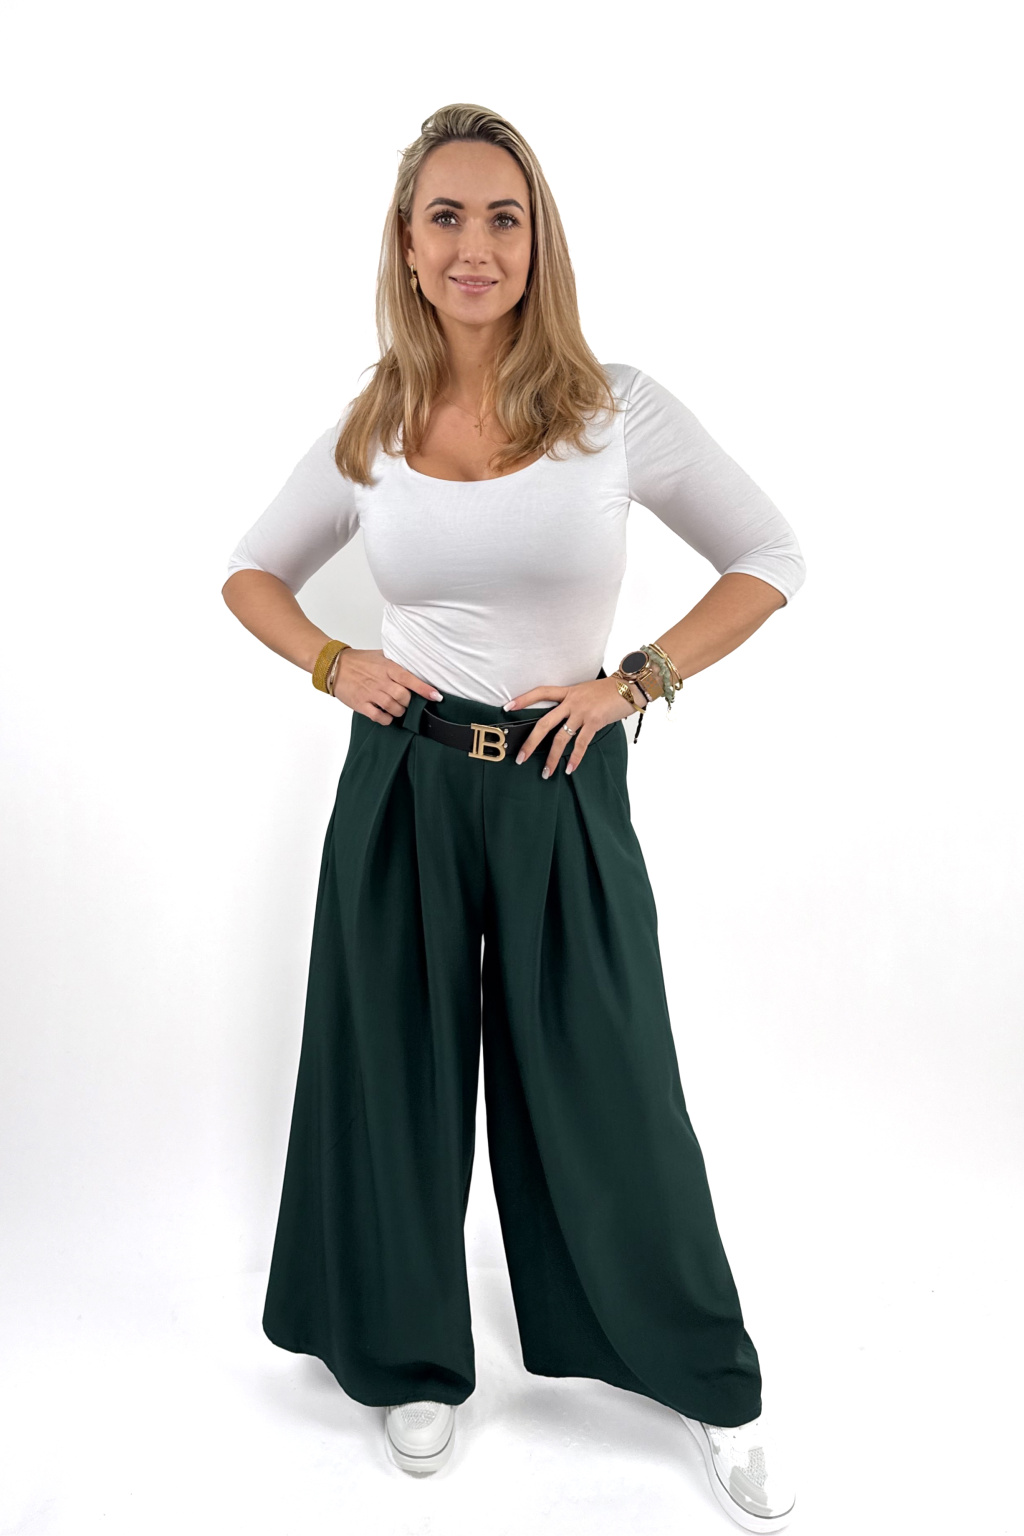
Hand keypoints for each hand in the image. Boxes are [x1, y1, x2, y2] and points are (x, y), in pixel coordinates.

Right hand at [331, 647, 441, 723]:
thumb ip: (396, 662)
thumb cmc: (359, 661)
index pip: (410, 679)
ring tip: (397, 708)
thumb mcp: (380, 656)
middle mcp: (381, 681)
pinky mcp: (361, 704)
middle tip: (407, 702)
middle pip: (404, 697)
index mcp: (388, 668)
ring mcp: (370, 694)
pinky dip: (386, 719)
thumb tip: (414, 665)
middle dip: (409, 703)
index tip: (436, 696)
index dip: (424, 689)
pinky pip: (379, 717)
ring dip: (399, 712)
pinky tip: (386, 715)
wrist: (335, 666)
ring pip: (393, 708)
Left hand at [504, 676, 641, 776]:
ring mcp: (583, 712)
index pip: (540, 692)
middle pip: (544, 723)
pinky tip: (569, 768)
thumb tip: (563, 719)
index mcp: (568, 692)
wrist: (630, 686)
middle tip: (520, 757)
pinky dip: (575, 758)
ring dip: (552, 757)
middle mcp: (572, 702)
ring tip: (546, 772)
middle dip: (531, 742)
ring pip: (561, 738)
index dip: (523, 699)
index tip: (507, 708)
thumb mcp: (586, 691)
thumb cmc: (609, 691)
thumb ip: (573, 702)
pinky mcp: (595, 722)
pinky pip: (581, 744)